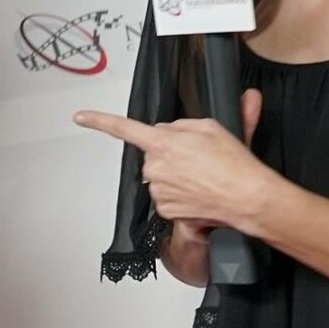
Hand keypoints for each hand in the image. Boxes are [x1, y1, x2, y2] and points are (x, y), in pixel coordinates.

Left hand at [74, 89, 264, 230]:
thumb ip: (182, 126)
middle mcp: (156, 168)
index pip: (124, 128)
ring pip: (160, 177)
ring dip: (177, 176)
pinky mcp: (166, 210)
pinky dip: (181, 195)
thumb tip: (170, 132)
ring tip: (203, 177)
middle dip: (170, 155)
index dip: (100, 121)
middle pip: (153, 155)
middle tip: (198, 159)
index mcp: (163, 142)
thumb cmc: (233, 164)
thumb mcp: (211, 127)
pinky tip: (199, 192)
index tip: (81, 117)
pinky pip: (167, 197)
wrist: (246, 197)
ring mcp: (159, 191)